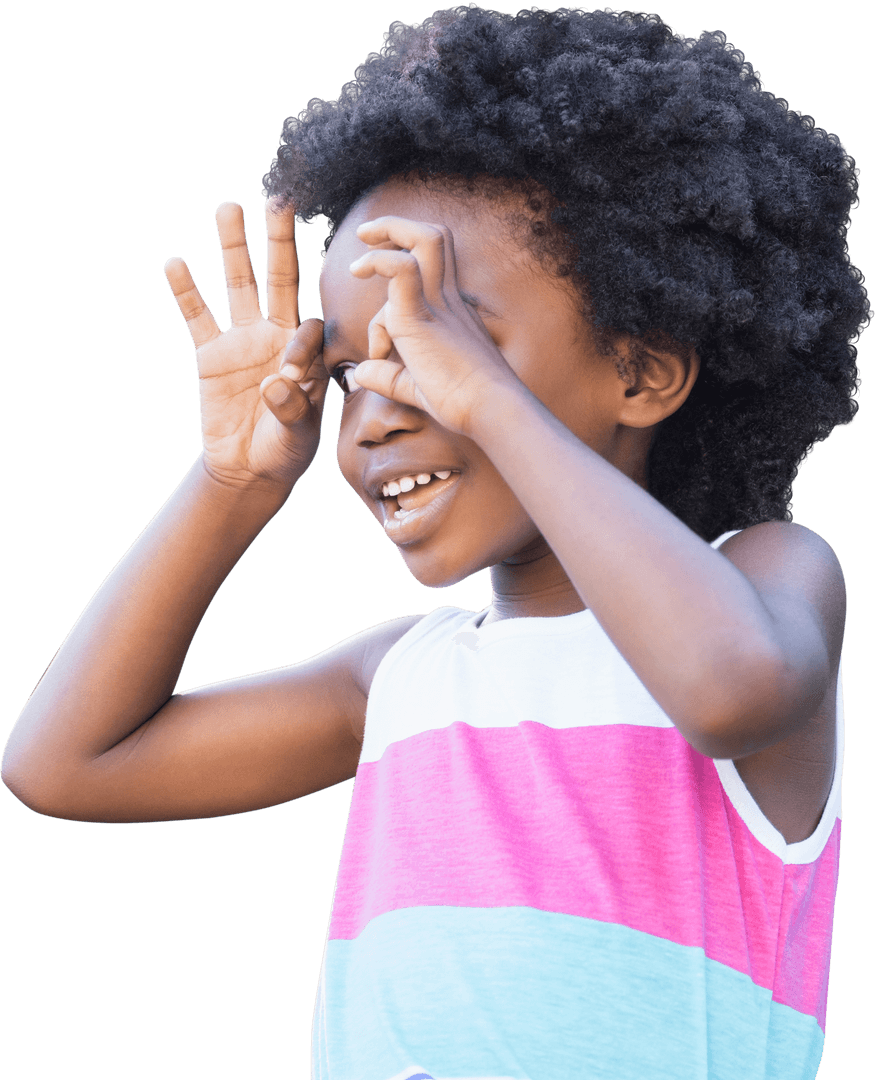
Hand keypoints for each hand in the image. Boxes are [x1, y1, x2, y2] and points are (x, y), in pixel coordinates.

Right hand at [165, 199, 328, 492]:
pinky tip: (176, 264)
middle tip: (280, 201)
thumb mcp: (297, 436)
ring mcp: (242, 341)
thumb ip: (292, 409)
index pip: (307, 329)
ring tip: (229, 208)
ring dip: (234, 248)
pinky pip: (197, 318)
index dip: (300, 346)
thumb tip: (273, 383)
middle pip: (281, 279)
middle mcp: (276, 336)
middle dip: (280, 242)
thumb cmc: (285, 452)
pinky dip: (186, 293)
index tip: (289, 375)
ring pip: (239, 286)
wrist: (249, 468)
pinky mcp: (211, 354)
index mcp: (307, 354)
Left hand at [348, 216, 517, 435]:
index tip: (379, 347)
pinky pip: (401, 268)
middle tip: (366, 236)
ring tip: (358, 259)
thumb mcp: (418, 388)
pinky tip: (360, 279)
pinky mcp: (421, 316)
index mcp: (452, 312)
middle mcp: (449, 300)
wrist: (489, 409)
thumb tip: (360, 372)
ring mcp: (438, 304)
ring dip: (388, 232)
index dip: (391, 298)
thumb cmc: (463, 403)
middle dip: (397, 228)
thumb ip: (389, 377)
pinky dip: (378, 263)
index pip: (428, 274)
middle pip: (434, 238)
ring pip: (423, 240)